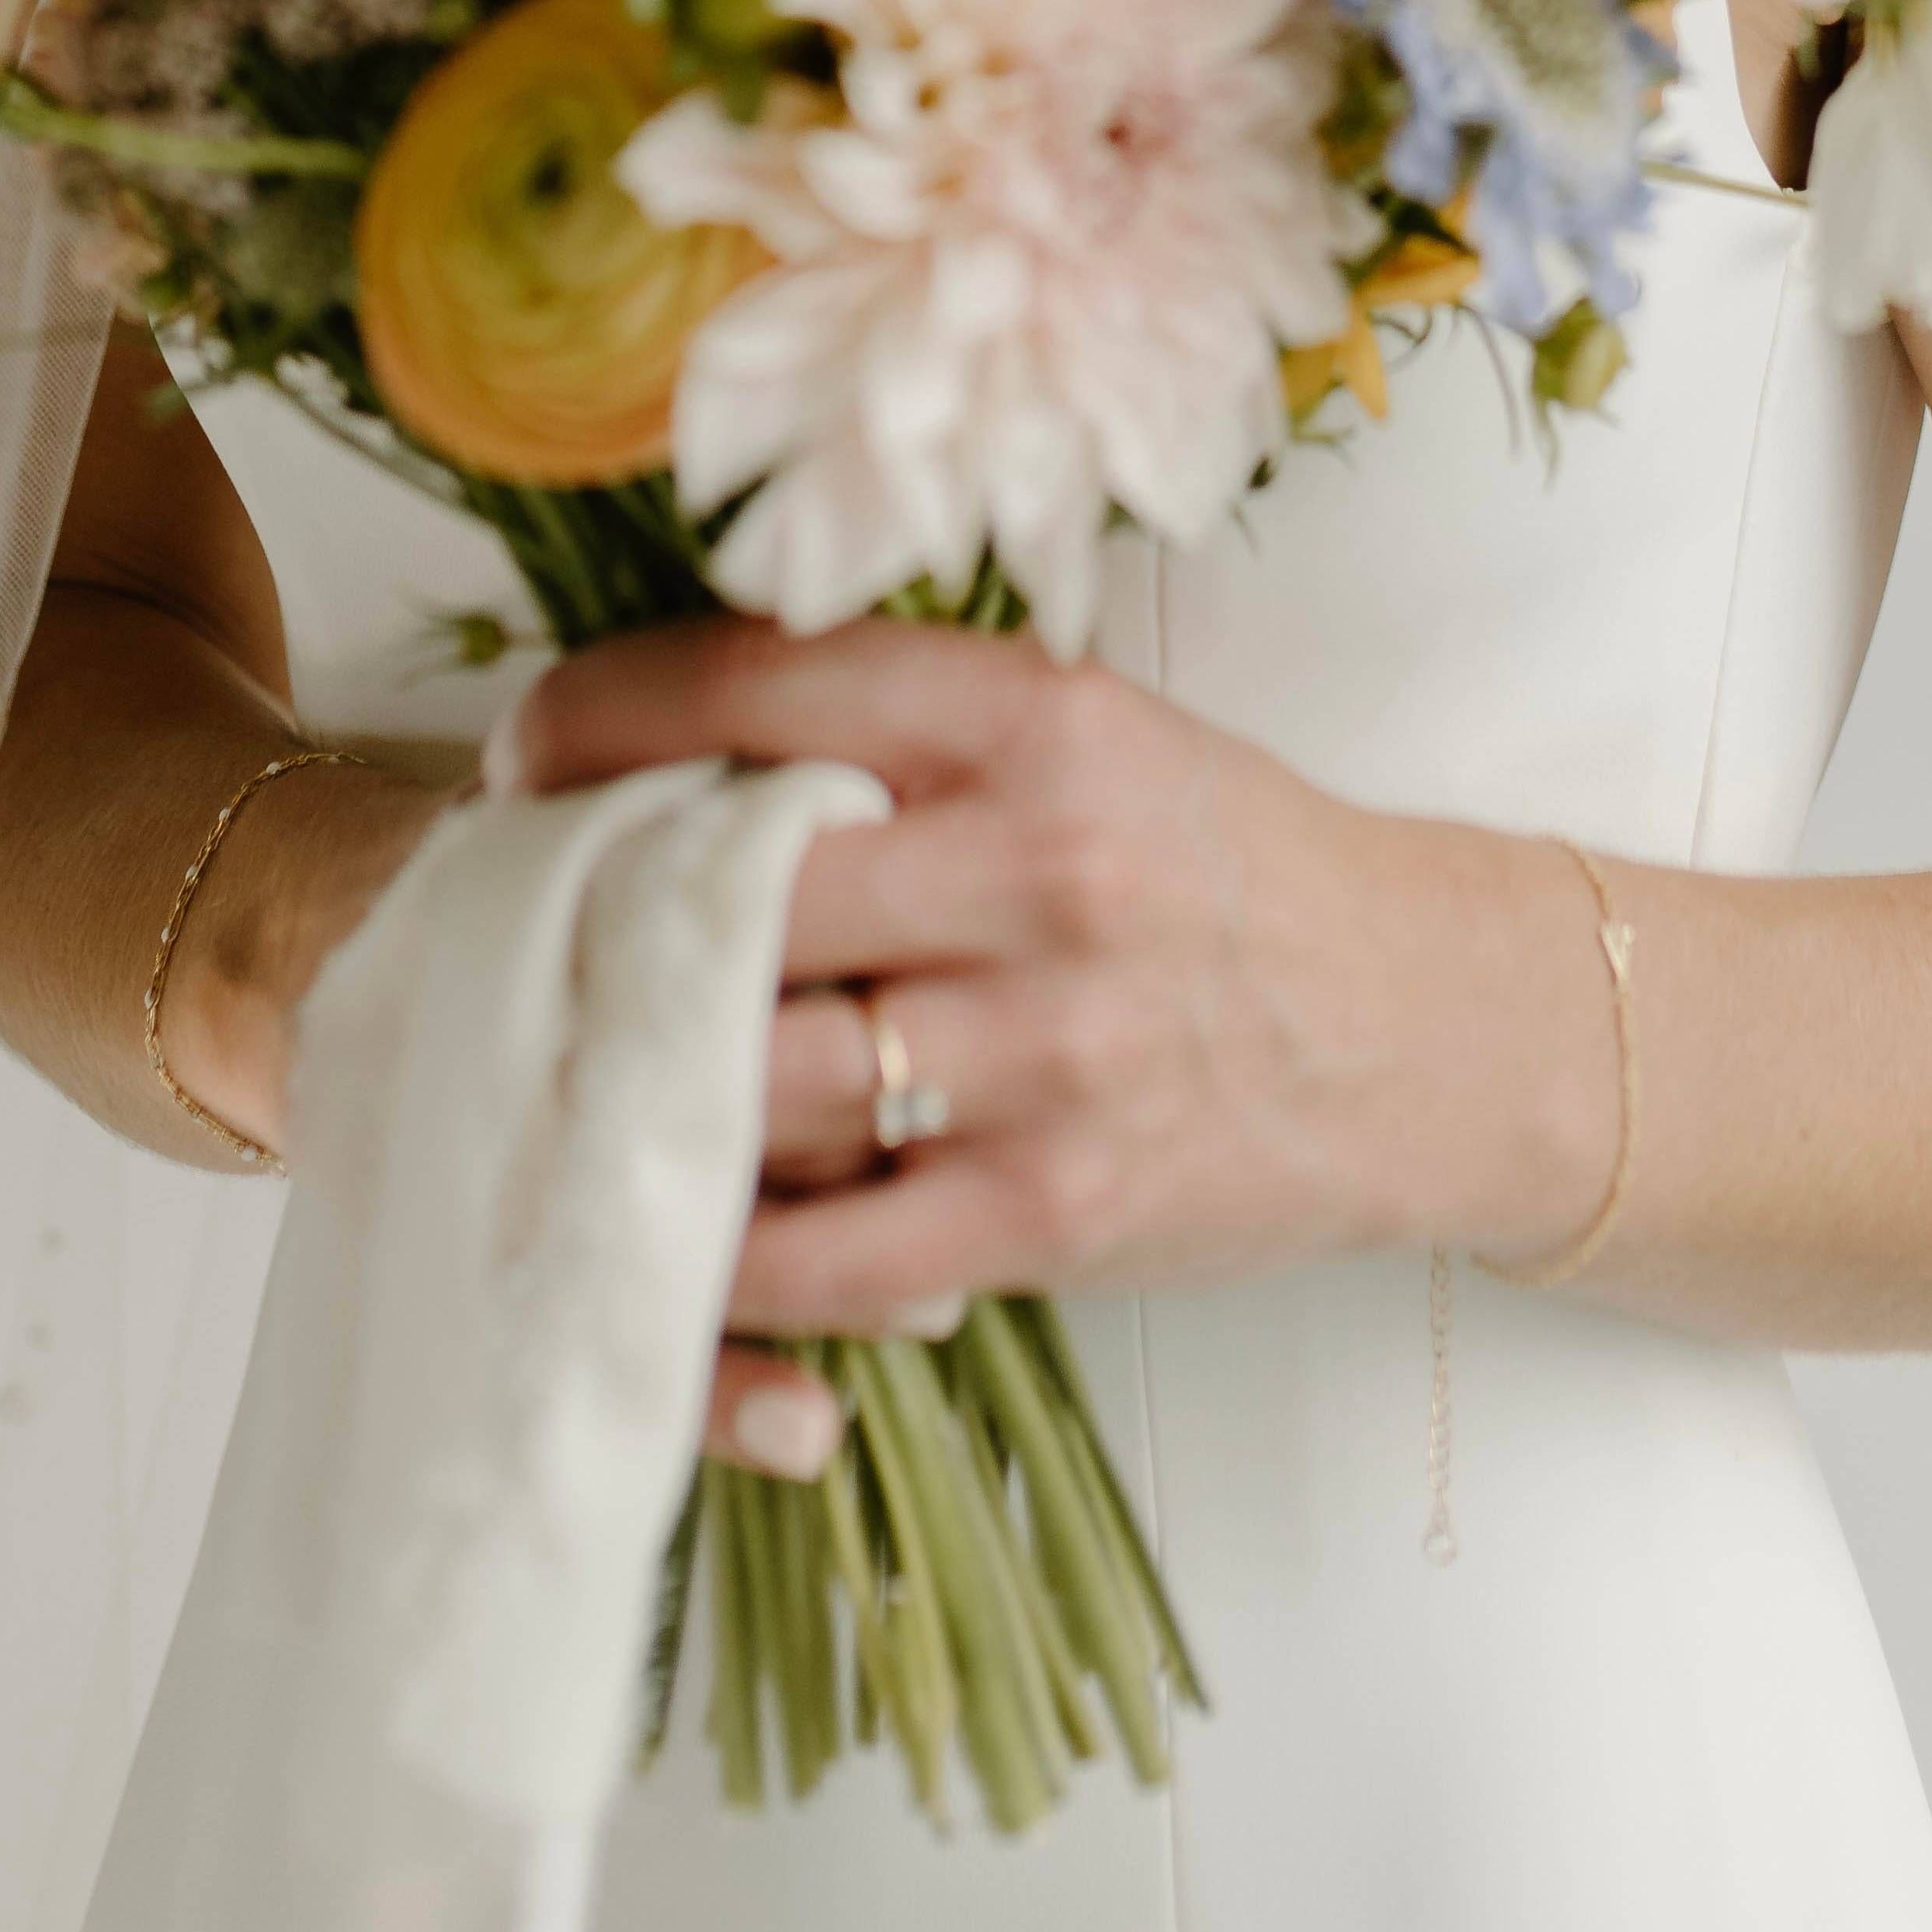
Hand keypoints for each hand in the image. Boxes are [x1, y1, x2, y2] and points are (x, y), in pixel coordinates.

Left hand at [490, 615, 1610, 1457]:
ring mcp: (1046, 1048)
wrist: (1420, 1027)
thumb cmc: (1219, 869)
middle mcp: (1036, 868)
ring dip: (642, 1079)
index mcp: (1030, 721)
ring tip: (562, 1068)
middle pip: (732, 887)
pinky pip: (830, 1244)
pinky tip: (661, 1221)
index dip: (604, 715)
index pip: (762, 685)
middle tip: (511, 919)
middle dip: (594, 907)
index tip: (524, 749)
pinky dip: (724, 1246)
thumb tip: (668, 735)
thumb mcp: (1085, 733)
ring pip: (764, 1071)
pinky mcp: (1057, 1208)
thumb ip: (903, 727)